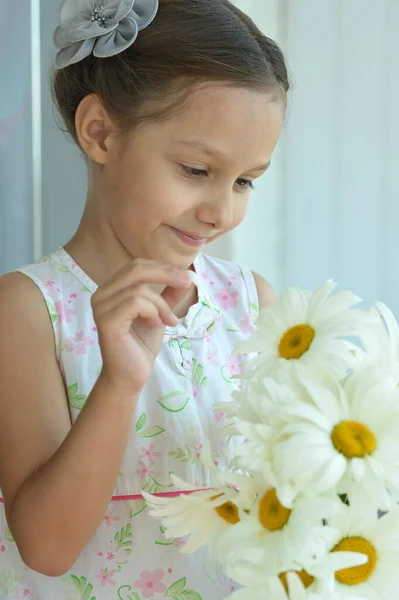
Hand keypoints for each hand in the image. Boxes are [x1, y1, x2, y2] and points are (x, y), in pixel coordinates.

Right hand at [91, 259, 191, 393]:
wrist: (130, 376)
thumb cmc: (140, 346)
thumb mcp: (160, 314)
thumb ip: (169, 295)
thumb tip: (188, 276)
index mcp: (112, 289)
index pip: (137, 266)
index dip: (163, 267)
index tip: (186, 278)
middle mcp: (102, 294)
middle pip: (136, 269)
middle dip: (166, 274)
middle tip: (186, 284)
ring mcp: (101, 307)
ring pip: (139, 289)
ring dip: (161, 304)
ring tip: (167, 321)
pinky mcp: (106, 321)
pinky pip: (135, 303)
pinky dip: (153, 311)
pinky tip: (157, 325)